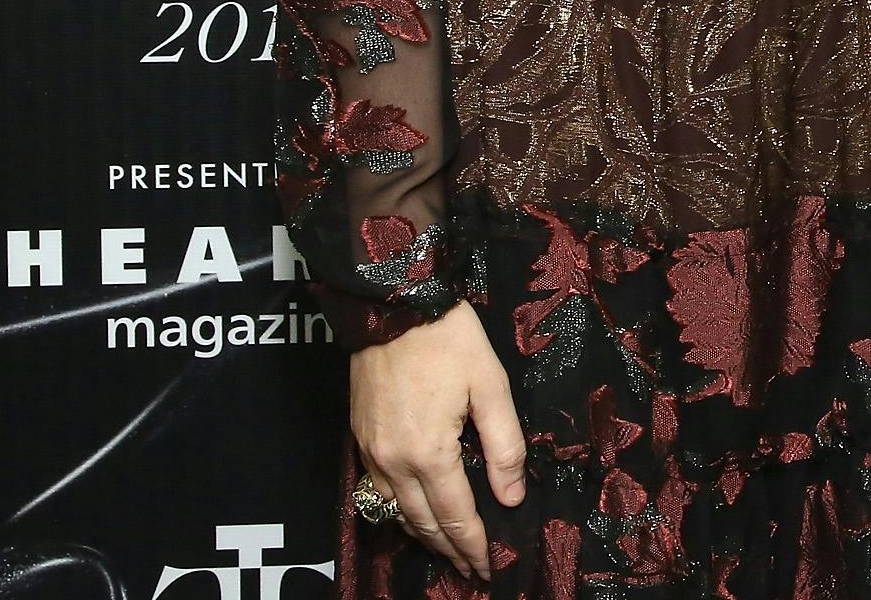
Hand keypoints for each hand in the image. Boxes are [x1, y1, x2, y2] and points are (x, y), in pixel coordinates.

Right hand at [347, 302, 526, 578]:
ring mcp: (370, 451)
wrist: (393, 301)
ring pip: (396, 512)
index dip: (474, 546)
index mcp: (429, 453)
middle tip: (470, 569)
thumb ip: (504, 445)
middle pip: (423, 523)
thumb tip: (511, 496)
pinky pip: (378, 490)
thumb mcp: (491, 385)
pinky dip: (399, 510)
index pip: (456, 516)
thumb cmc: (448, 339)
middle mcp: (393, 462)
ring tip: (447, 549)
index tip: (488, 567)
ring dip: (423, 535)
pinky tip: (415, 511)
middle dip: (450, 550)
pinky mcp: (359, 437)